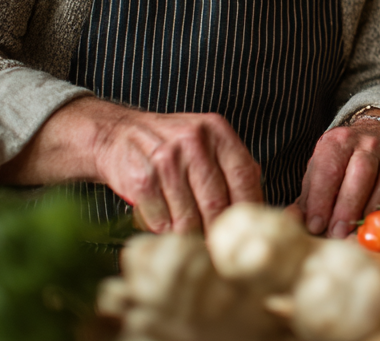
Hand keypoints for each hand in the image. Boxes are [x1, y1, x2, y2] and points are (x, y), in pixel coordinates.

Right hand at [0, 96, 262, 234]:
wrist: (119, 135)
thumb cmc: (172, 146)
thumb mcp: (207, 142)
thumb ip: (233, 167)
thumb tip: (260, 208)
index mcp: (217, 131)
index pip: (244, 175)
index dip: (250, 207)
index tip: (249, 229)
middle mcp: (193, 141)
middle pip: (218, 201)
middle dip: (220, 230)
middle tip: (222, 248)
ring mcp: (166, 160)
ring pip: (190, 216)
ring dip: (194, 236)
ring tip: (196, 243)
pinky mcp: (142, 179)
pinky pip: (163, 220)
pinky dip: (169, 232)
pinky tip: (170, 229)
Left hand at [294, 111, 379, 237]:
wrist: (378, 136)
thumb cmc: (342, 161)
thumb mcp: (320, 168)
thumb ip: (308, 196)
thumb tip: (293, 219)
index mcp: (339, 141)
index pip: (329, 170)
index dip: (321, 200)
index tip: (315, 225)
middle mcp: (368, 144)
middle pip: (360, 174)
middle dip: (347, 208)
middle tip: (337, 233)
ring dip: (369, 213)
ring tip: (356, 233)